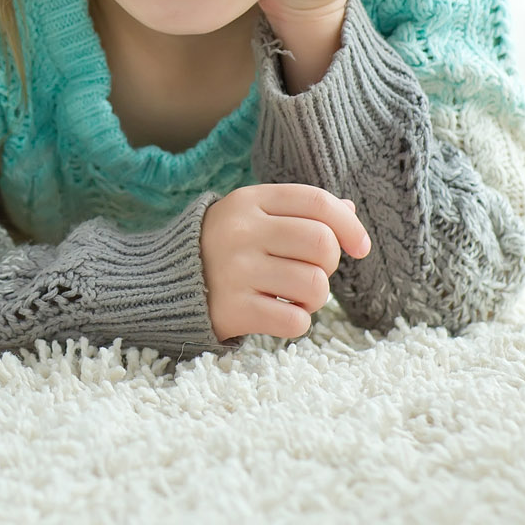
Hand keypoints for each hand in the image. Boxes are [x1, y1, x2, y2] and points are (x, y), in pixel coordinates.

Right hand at [199, 183, 371, 340]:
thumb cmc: (223, 246)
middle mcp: (241, 232)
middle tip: (310, 271)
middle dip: (328, 264)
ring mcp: (235, 271)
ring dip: (315, 298)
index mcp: (248, 201)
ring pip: (314, 286)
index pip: (316, 202)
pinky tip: (277, 314)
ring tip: (293, 296)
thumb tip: (348, 210)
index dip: (349, 225)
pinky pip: (295, 322)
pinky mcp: (232, 309)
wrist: (164, 282)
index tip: (360, 247)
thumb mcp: (253, 215)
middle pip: (321, 243)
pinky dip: (296, 322)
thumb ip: (298, 210)